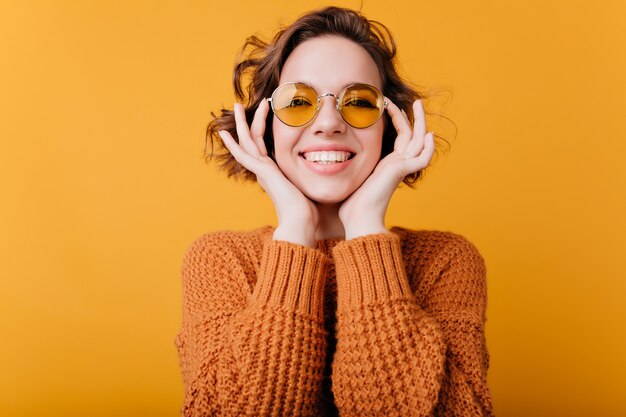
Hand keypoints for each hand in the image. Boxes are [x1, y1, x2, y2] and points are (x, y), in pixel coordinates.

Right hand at [218, 100, 318, 246]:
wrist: (302, 220)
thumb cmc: (308, 208)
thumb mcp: (309, 183)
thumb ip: (310, 174)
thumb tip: (326, 166)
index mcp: (274, 171)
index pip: (264, 144)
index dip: (262, 128)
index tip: (266, 113)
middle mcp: (265, 170)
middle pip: (252, 139)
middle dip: (248, 120)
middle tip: (241, 105)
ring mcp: (261, 171)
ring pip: (247, 142)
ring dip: (241, 123)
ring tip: (236, 105)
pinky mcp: (262, 173)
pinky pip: (243, 155)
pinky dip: (233, 144)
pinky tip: (224, 134)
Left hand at [338, 99, 434, 238]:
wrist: (357, 217)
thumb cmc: (349, 203)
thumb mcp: (348, 174)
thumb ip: (346, 162)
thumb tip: (324, 152)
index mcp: (387, 164)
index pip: (399, 138)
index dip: (396, 120)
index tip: (386, 104)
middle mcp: (397, 165)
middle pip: (413, 136)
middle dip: (413, 116)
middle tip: (415, 101)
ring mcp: (401, 168)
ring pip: (419, 141)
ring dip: (421, 122)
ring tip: (417, 104)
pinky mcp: (402, 172)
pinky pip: (422, 158)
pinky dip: (428, 148)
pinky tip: (428, 134)